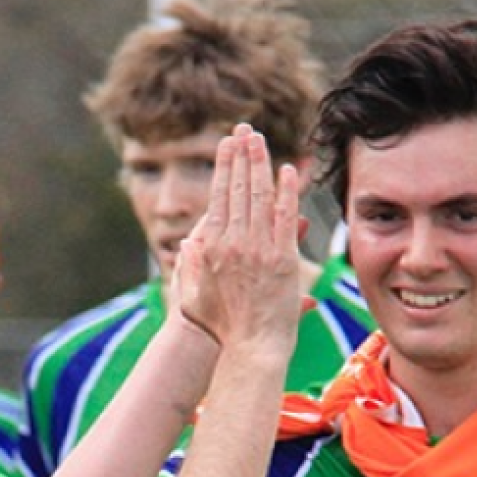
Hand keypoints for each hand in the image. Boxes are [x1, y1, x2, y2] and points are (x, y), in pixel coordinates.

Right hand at [178, 124, 301, 359]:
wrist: (249, 347)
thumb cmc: (219, 329)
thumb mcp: (192, 298)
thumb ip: (188, 268)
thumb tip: (188, 244)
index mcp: (211, 248)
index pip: (218, 197)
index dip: (223, 168)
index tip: (227, 146)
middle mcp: (233, 244)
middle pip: (238, 189)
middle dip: (241, 155)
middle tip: (244, 129)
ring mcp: (259, 249)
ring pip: (260, 196)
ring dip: (261, 164)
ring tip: (261, 139)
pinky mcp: (283, 258)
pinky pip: (285, 217)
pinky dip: (287, 192)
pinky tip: (287, 171)